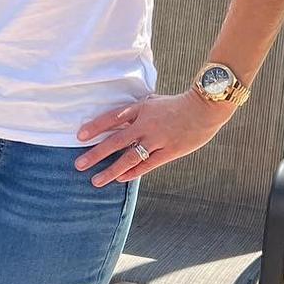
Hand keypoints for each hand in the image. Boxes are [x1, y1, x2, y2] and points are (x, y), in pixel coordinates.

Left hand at [75, 91, 233, 186]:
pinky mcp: (169, 151)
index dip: (95, 127)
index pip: (112, 117)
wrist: (204, 107)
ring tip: (96, 180)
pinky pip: (147, 164)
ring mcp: (158, 139)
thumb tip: (115, 121)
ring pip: (129, 157)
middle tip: (79, 164)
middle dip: (96, 154)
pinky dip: (133, 172)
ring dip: (111, 170)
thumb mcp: (152, 102)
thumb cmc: (176, 105)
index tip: (79, 136)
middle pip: (116, 140)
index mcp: (140, 109)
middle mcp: (146, 124)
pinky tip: (120, 179)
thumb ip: (135, 112)